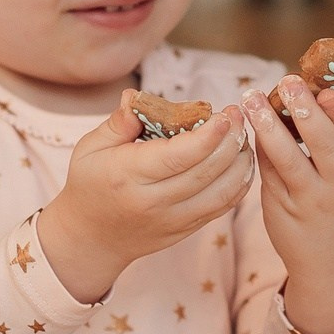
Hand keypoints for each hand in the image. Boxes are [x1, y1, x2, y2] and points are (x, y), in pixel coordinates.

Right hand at [35, 96, 255, 304]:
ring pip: (221, 193)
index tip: (224, 116)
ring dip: (240, 162)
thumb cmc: (90, 184)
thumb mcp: (90, 148)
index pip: (177, 157)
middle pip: (205, 172)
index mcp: (127, 176)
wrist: (91, 238)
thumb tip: (135, 96)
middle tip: (238, 115)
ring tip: (243, 136)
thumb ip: (118, 122)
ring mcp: (172, 220)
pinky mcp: (186, 229)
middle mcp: (153, 201)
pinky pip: (222, 208)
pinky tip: (242, 161)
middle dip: (230, 141)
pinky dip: (239, 184)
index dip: (207, 136)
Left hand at [239, 78, 333, 333]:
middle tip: (287, 82)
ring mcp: (312, 201)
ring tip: (253, 99)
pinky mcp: (282, 209)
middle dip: (304, 109)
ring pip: (287, 157)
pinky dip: (259, 146)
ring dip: (268, 124)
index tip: (326, 89)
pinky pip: (269, 172)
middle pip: (324, 143)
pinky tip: (250, 124)